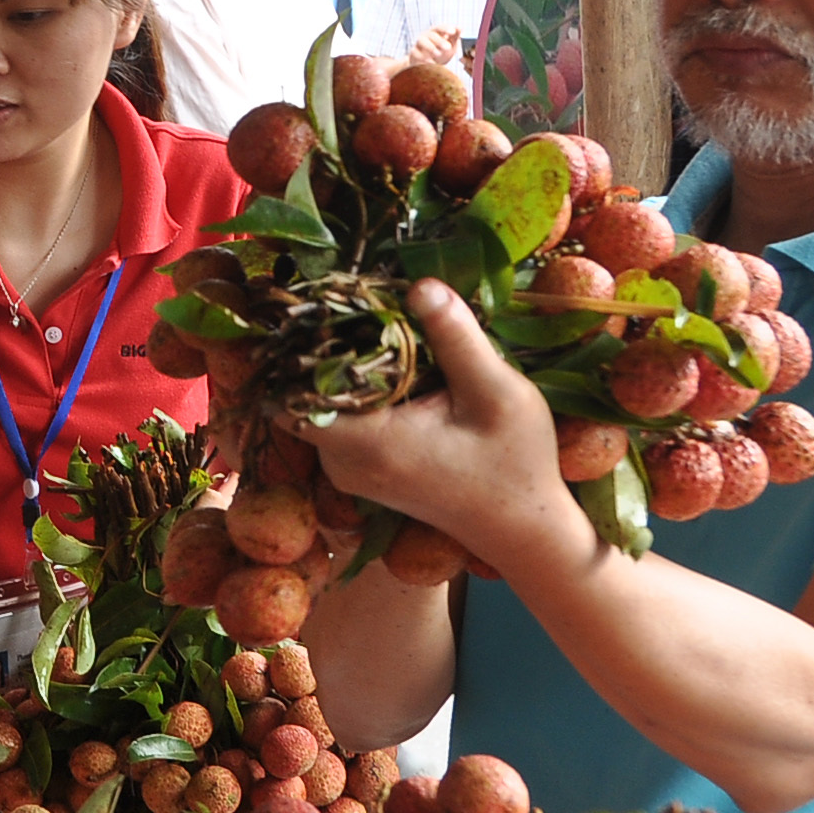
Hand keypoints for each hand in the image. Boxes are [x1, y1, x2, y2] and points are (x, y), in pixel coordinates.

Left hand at [289, 279, 593, 572]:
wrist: (521, 527)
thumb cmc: (516, 462)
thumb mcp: (497, 392)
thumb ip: (455, 339)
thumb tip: (420, 285)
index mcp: (367, 444)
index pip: (292, 392)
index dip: (304, 346)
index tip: (333, 307)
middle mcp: (342, 462)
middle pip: (303, 393)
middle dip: (327, 350)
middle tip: (363, 308)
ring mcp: (347, 469)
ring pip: (320, 405)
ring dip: (345, 370)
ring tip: (382, 332)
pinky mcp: (359, 469)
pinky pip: (339, 420)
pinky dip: (357, 393)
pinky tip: (393, 368)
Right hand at [408, 25, 461, 67]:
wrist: (429, 63)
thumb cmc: (441, 51)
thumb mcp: (451, 44)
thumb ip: (455, 36)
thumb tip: (460, 28)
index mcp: (436, 32)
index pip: (440, 27)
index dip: (446, 29)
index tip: (453, 31)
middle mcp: (426, 35)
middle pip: (431, 35)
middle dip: (440, 41)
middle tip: (448, 47)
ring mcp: (419, 43)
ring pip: (422, 41)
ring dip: (430, 47)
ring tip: (438, 54)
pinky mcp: (413, 52)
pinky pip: (417, 54)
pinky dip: (424, 58)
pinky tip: (432, 62)